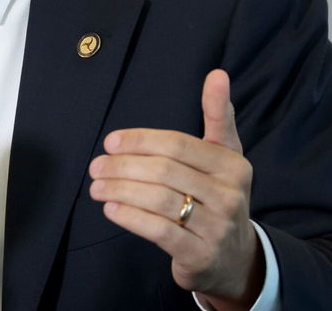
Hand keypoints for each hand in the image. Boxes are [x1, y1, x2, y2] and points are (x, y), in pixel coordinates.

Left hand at [88, 69, 263, 309]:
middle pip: (165, 171)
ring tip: (96, 186)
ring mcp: (217, 227)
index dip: (140, 140)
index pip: (178, 145)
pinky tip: (111, 208)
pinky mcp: (200, 254)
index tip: (111, 141)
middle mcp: (229, 194)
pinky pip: (159, 231)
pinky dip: (130, 217)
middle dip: (123, 166)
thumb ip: (218, 115)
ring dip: (120, 190)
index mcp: (232, 164)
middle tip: (96, 166)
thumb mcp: (225, 155)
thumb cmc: (219, 195)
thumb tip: (217, 73)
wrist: (235, 258)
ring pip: (159, 200)